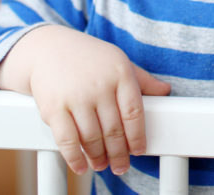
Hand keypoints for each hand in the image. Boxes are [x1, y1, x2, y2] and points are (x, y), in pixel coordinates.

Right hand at [0, 26, 170, 174]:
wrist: (48, 48)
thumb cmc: (89, 58)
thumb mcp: (118, 62)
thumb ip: (141, 80)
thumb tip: (165, 91)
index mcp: (119, 73)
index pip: (134, 113)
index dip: (137, 137)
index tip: (138, 150)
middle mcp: (99, 85)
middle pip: (114, 130)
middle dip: (119, 154)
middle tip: (121, 166)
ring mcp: (76, 97)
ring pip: (92, 138)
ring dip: (99, 157)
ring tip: (102, 164)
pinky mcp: (54, 108)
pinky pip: (67, 140)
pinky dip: (75, 158)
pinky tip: (82, 166)